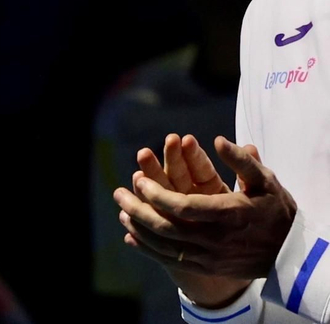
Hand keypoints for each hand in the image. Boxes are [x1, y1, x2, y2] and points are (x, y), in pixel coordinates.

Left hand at [114, 135, 293, 306]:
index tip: (138, 178)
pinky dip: (149, 250)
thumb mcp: (266, 181)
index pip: (181, 206)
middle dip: (137, 208)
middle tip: (117, 193)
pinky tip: (133, 238)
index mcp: (227, 214)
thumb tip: (218, 139)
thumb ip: (242, 160)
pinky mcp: (208, 268)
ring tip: (122, 212)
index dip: (156, 193)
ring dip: (139, 229)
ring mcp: (211, 257)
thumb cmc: (277, 212)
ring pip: (165, 246)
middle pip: (165, 227)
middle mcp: (215, 238)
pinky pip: (172, 261)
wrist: (291, 255)